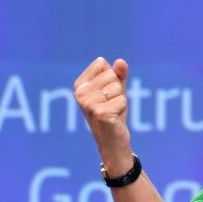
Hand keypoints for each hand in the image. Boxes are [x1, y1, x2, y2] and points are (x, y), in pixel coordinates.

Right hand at [74, 57, 131, 174]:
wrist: (112, 140)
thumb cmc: (113, 113)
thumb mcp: (116, 90)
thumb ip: (119, 75)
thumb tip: (121, 61)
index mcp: (80, 84)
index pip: (102, 64)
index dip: (111, 77)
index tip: (107, 92)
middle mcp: (80, 93)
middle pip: (111, 75)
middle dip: (117, 90)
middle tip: (111, 104)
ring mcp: (88, 103)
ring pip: (117, 87)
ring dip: (120, 100)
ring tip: (113, 111)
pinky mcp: (100, 113)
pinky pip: (122, 100)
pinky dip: (122, 109)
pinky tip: (114, 117)